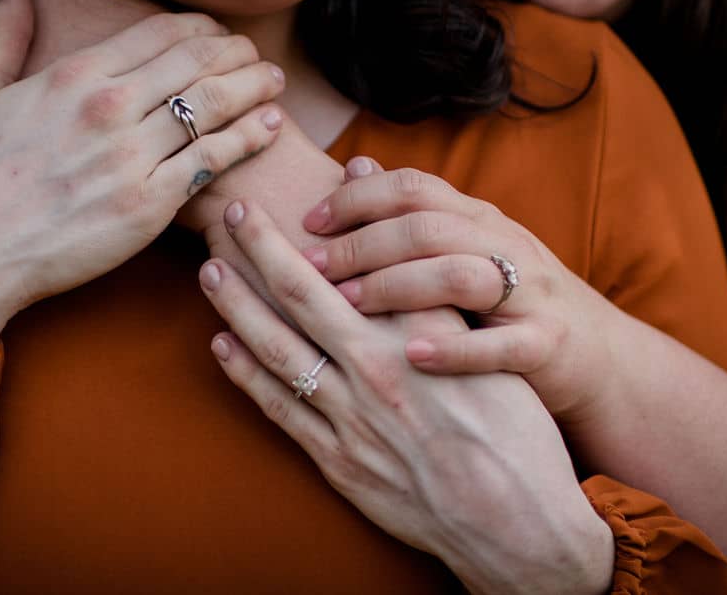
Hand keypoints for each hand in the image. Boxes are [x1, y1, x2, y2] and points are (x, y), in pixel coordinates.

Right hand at [0, 0, 284, 369]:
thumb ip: (2, 36)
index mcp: (74, 76)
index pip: (161, 32)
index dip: (202, 28)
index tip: (221, 35)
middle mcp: (108, 107)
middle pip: (196, 61)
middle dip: (237, 51)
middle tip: (259, 56)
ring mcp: (132, 155)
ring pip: (213, 104)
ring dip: (254, 87)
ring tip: (275, 82)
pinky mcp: (150, 203)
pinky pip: (213, 159)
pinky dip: (249, 138)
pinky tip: (270, 126)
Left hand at [199, 200, 613, 594]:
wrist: (515, 524)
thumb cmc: (516, 437)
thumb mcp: (492, 358)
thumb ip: (442, 307)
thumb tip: (416, 255)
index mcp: (417, 337)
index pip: (351, 264)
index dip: (311, 228)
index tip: (285, 202)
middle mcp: (374, 369)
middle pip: (301, 295)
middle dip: (261, 248)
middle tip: (232, 212)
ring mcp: (351, 418)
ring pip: (278, 348)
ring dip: (238, 305)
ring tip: (210, 272)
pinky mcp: (339, 462)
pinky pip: (282, 408)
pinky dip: (247, 374)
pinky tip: (223, 347)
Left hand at [297, 158, 623, 424]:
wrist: (597, 354)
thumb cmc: (513, 301)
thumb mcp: (467, 246)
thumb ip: (413, 212)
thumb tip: (353, 165)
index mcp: (478, 219)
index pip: (411, 188)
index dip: (355, 198)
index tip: (305, 222)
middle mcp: (503, 245)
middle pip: (425, 227)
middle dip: (360, 245)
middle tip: (308, 268)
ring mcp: (529, 294)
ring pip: (459, 275)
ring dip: (396, 287)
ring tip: (346, 305)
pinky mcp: (546, 345)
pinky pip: (501, 345)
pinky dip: (455, 350)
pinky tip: (413, 356)